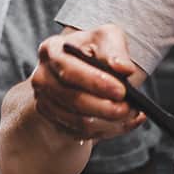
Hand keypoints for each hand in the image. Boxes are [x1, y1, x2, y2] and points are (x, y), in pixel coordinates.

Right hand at [30, 26, 146, 142]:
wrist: (84, 68)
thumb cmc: (96, 50)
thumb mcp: (108, 38)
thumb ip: (116, 50)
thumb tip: (124, 68)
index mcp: (52, 50)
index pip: (70, 71)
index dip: (96, 83)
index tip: (122, 91)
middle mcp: (43, 77)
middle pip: (74, 100)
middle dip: (106, 107)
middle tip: (130, 108)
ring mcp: (45, 102)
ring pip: (79, 122)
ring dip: (110, 122)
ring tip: (131, 114)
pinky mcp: (54, 122)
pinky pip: (82, 134)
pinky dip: (107, 131)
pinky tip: (123, 122)